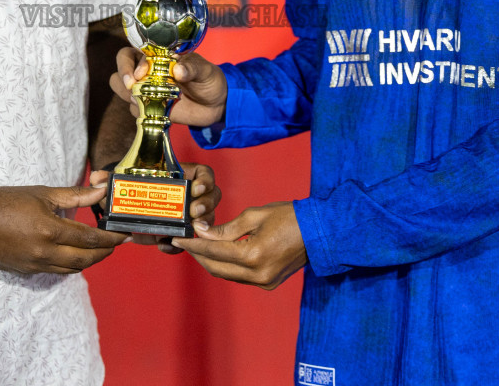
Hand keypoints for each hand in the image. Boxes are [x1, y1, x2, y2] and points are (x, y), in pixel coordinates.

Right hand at [0, 184, 126, 274]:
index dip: (110, 238)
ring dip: (87, 261)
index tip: (123, 235)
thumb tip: (101, 191)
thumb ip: (74, 195)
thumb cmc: (3, 201)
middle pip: (85, 260)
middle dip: (104, 253)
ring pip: (71, 270)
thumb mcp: (41, 193)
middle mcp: (44, 253)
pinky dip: (68, 264)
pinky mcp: (24, 272)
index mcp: (50, 230)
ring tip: (97, 249)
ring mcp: (33, 266)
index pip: (90, 239)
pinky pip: (54, 272)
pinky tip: (71, 253)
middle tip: (115, 244)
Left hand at [88, 163, 221, 253]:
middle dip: (206, 205)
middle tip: (194, 212)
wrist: (128, 203)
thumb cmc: (132, 185)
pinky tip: (166, 244)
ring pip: (207, 220)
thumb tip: (97, 178)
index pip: (205, 174)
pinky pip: (187, 241)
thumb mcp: (123, 178)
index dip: (205, 181)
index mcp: (182, 176)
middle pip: (212, 198)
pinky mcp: (179, 232)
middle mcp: (190, 196)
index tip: (195, 188)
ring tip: (190, 228)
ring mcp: (188, 215)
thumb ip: (109, 177)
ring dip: (202, 225)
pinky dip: (178, 245)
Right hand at [111, 47, 228, 127]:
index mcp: (157, 54)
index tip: (140, 74)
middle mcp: (146, 69)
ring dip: (127, 94)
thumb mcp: (204, 70)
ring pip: (121, 87)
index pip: (134, 52)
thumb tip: (178, 70)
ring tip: (142, 100)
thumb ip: (192, 68)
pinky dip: (140, 110)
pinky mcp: (148, 106)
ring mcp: (145, 88)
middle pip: (121, 67)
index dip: (131, 62)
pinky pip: (134, 109)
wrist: (215, 103)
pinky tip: (156, 112)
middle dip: (122, 76)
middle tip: (132, 87)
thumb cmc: (208, 79)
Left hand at [174, 202, 306, 289]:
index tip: (178, 238)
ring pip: (227, 275)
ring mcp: (264, 281)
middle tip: (184, 242)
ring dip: (211, 262)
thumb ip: (226, 228)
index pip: (214, 251)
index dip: (194, 245)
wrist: (321, 232)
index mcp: (253, 255)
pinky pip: (240, 276)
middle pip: (217, 268)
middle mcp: (257, 274)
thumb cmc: (290, 217)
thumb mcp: (255, 215)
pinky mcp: (268, 282)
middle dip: (198, 256)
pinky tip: (219, 253)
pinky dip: (226, 265)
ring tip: (198, 246)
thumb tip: (202, 231)